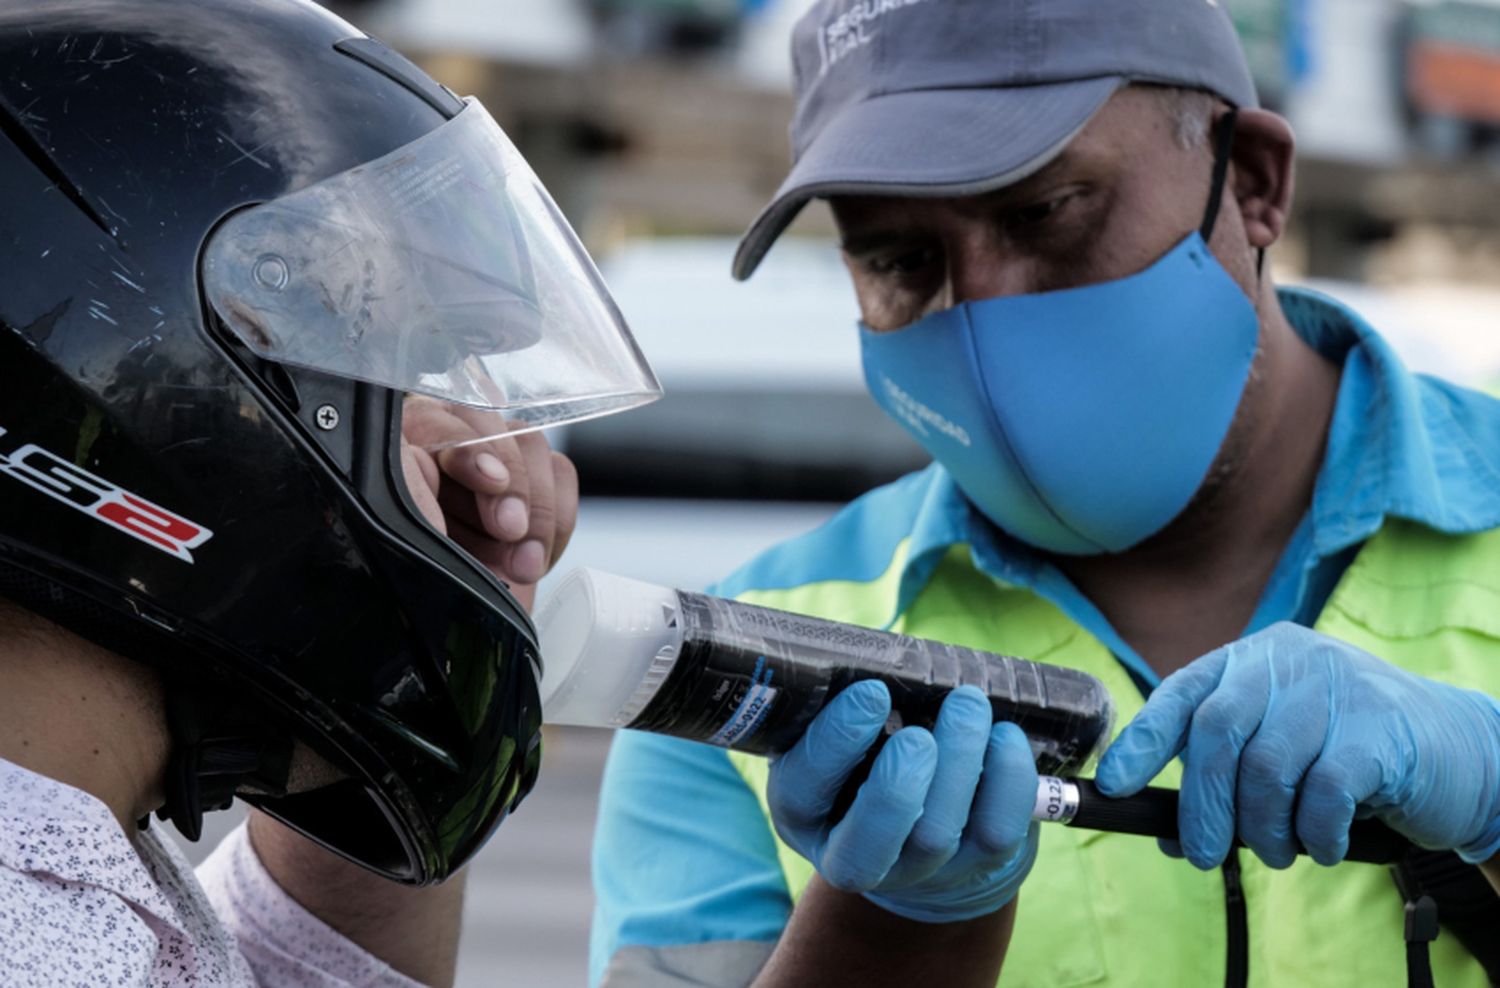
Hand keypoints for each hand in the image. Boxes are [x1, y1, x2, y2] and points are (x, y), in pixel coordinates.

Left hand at [399, 398, 578, 609]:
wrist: (442, 630)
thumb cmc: (412, 581)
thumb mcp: (399, 542)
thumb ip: (408, 493)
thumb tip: (421, 463)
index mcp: (403, 446)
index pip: (440, 421)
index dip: (472, 448)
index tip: (492, 483)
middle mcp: (447, 442)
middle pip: (496, 428)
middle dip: (512, 484)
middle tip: (511, 531)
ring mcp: (495, 461)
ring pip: (534, 447)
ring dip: (537, 511)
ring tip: (522, 565)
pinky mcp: (532, 484)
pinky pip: (562, 474)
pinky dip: (558, 520)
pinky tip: (535, 557)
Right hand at [767, 681, 1038, 923]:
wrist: (918, 824)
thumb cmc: (866, 753)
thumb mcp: (837, 733)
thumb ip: (843, 704)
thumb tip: (876, 657)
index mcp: (805, 815)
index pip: (804, 791)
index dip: (836, 743)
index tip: (871, 693)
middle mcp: (853, 857)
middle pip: (873, 838)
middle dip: (899, 781)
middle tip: (920, 732)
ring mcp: (917, 870)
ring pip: (938, 834)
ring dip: (959, 762)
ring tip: (969, 704)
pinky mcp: (976, 866)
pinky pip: (997, 833)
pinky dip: (1007, 779)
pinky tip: (1004, 735)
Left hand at [1096, 622, 1499, 868]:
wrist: (1459, 748)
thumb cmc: (1350, 753)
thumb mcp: (1282, 750)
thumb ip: (1225, 778)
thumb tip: (1164, 834)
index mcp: (1251, 658)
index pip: (1182, 693)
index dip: (1142, 740)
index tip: (1114, 785)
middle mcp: (1287, 661)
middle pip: (1217, 731)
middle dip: (1201, 803)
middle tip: (1202, 852)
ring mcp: (1335, 688)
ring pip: (1267, 768)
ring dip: (1262, 828)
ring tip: (1276, 852)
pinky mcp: (1378, 728)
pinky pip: (1324, 793)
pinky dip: (1314, 834)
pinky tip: (1323, 846)